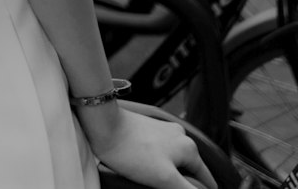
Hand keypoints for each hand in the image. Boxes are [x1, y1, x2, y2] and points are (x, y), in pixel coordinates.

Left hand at [85, 106, 216, 188]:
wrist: (103, 125)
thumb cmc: (131, 150)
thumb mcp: (165, 178)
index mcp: (189, 148)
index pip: (206, 179)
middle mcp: (179, 136)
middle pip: (189, 170)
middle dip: (183, 183)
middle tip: (165, 187)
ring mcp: (163, 131)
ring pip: (173, 162)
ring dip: (169, 175)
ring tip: (155, 182)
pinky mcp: (148, 131)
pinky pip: (160, 154)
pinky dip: (158, 165)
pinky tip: (145, 171)